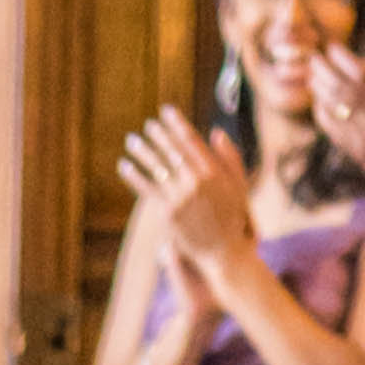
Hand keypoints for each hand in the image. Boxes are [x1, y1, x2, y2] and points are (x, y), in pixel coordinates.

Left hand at [117, 105, 256, 275]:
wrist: (224, 253)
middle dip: (158, 135)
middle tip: (147, 125)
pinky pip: (147, 189)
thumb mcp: (240, 185)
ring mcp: (181, 198)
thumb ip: (230, 158)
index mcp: (215, 171)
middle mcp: (197, 182)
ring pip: (157, 167)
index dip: (176, 123)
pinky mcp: (168, 214)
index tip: (166, 111)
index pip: (191, 140)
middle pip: (172, 151)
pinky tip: (123, 165)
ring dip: (142, 151)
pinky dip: (133, 175)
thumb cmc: (233, 218)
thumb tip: (216, 131)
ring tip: (131, 140)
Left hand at [311, 42, 364, 188]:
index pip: (359, 71)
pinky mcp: (359, 151)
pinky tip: (319, 104)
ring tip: (313, 78)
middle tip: (314, 59)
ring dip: (320, 91)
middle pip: (340, 87)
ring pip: (334, 108)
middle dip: (324, 70)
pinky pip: (334, 130)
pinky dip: (323, 115)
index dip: (342, 58)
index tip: (332, 48)